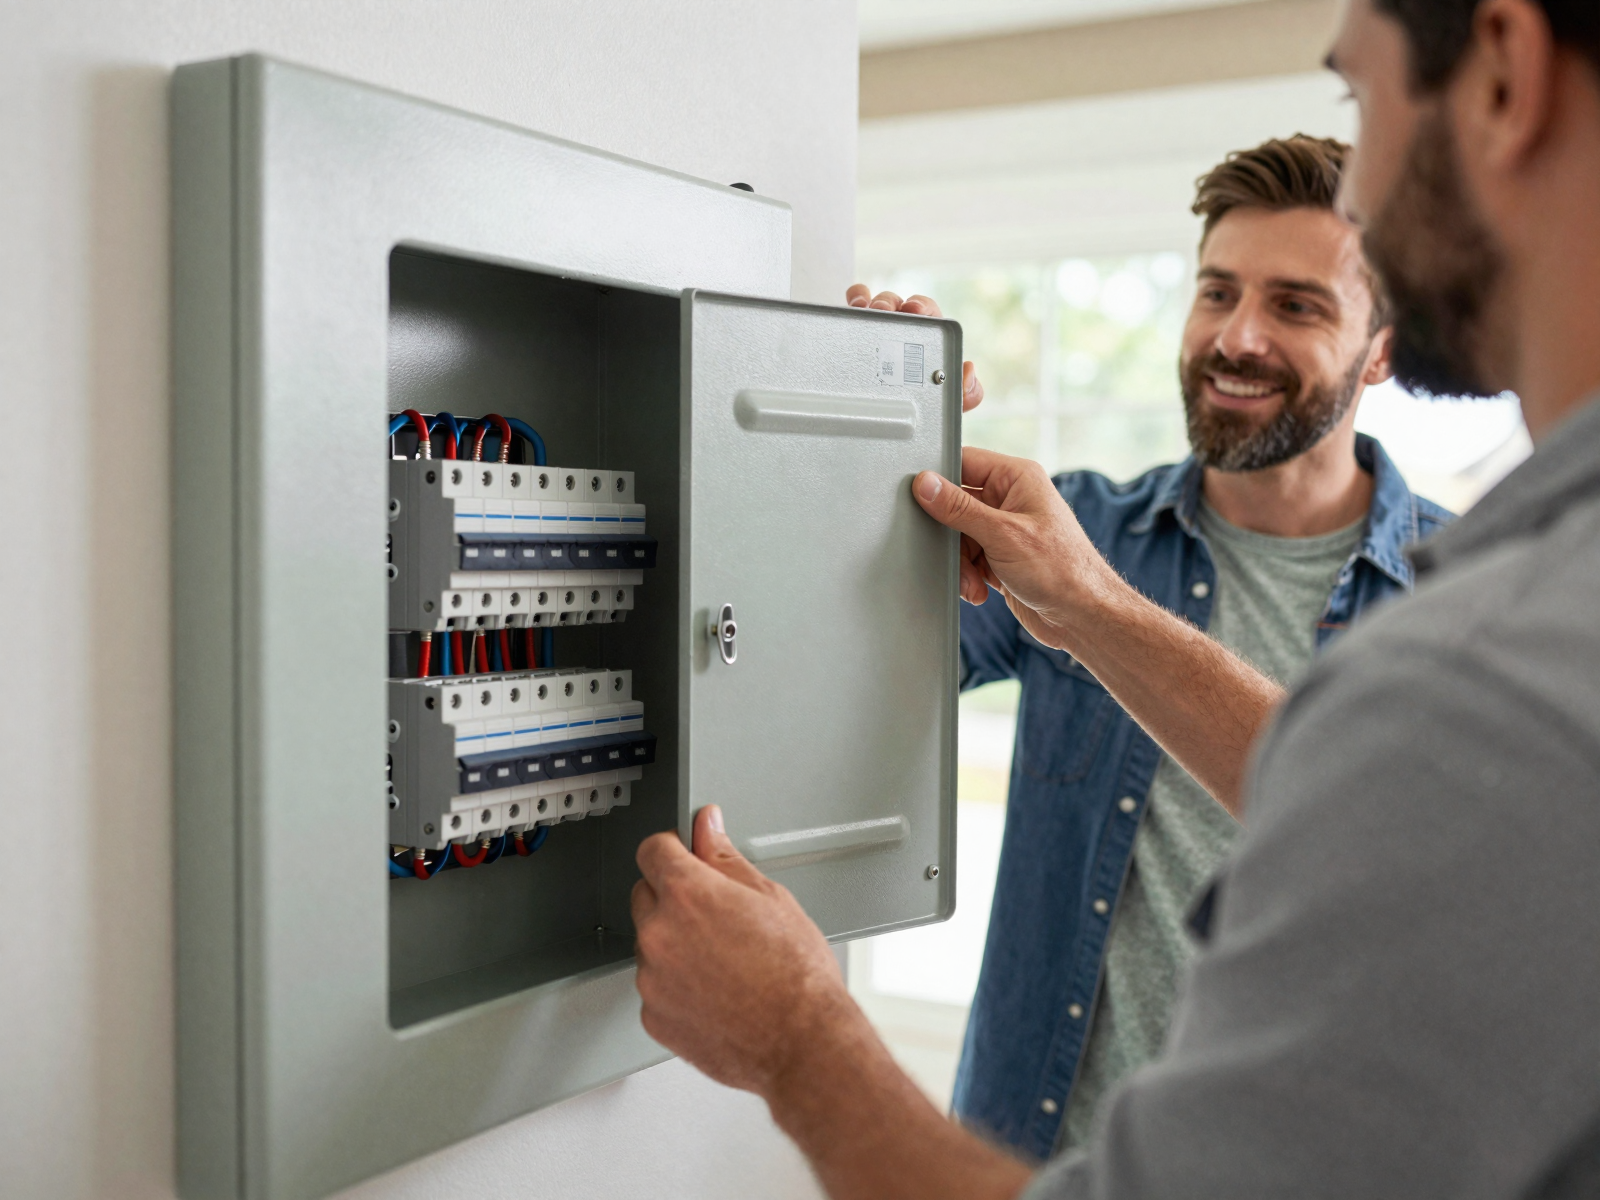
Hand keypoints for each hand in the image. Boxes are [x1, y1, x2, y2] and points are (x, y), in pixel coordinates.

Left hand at [632, 805, 860, 1096]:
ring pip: (650, 944)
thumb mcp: (771, 898)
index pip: (652, 850)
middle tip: (718, 917)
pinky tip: (714, 991)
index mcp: (687, 894)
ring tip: (724, 962)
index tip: (685, 857)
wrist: (803, 1042)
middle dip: (673, 898)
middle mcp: (660, 933)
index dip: (673, 850)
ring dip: (674, 944)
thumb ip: (725, 858)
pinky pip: (655, 987)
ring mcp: (652, 979)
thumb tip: (707, 827)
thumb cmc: (797, 976)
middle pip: (645, 895)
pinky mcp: (653, 1017)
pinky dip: (675, 986)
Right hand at [845, 284, 983, 411]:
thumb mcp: (947, 405)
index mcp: (928, 340)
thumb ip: (968, 393)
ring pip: (875, 303)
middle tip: (883, 311)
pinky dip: (856, 299)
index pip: (927, 313)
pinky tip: (855, 307)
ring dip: (870, 302)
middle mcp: (904, 330)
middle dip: (890, 302)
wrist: (890, 427)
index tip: (914, 309)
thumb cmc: (922, 409)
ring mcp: (878, 330)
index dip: (921, 306)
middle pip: (897, 304)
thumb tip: (968, 370)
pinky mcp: (857, 332)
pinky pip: (856, 305)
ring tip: (865, 311)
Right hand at [913, 447, 1119, 649]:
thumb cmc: (1062, 570)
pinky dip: (968, 576)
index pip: (964, 462)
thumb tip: (925, 484)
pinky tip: (979, 589)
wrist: (1082, 616)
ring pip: (959, 536)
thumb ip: (959, 508)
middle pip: (955, 504)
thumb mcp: (1002, 534)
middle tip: (951, 553)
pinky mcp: (1001, 556)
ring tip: (973, 581)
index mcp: (1017, 478)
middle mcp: (1011, 499)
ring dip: (960, 563)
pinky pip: (969, 558)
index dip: (938, 479)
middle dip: (950, 535)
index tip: (918, 498)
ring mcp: (1006, 528)